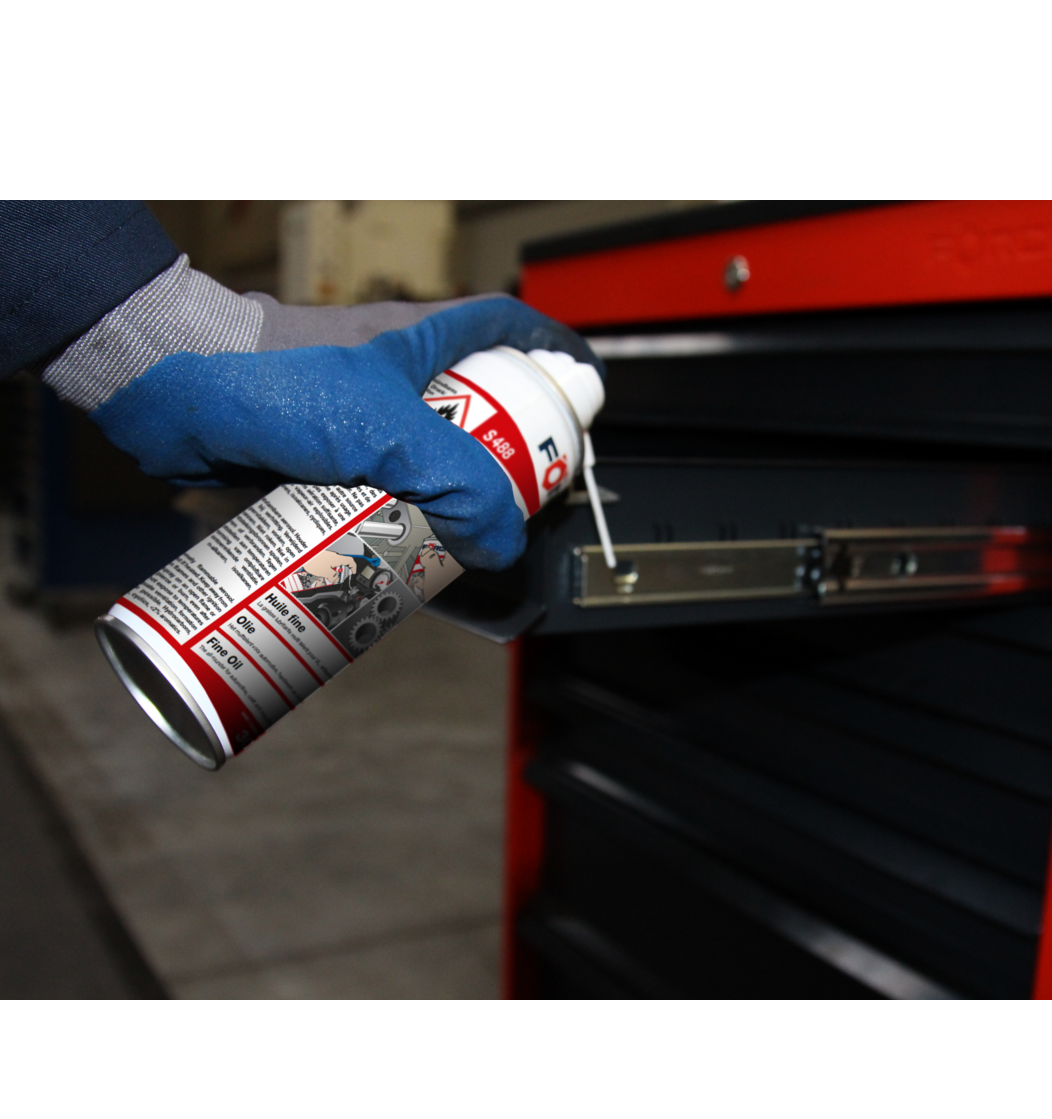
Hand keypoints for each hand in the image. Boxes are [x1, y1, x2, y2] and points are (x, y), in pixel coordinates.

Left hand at [83, 291, 599, 570]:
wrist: (172, 397)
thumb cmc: (270, 380)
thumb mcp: (388, 431)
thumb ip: (459, 488)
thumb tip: (502, 543)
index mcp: (425, 341)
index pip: (509, 330)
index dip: (553, 356)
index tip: (581, 395)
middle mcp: (398, 376)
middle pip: (477, 410)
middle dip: (508, 458)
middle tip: (526, 502)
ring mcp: (360, 418)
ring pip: (427, 462)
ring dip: (448, 504)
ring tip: (467, 547)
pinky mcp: (324, 459)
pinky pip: (379, 495)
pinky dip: (396, 525)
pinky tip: (401, 558)